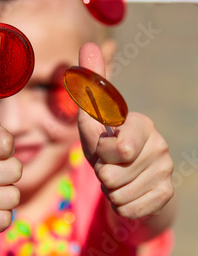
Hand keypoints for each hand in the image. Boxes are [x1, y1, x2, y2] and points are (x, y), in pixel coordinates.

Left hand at [77, 43, 173, 218]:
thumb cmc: (107, 149)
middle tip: (110, 166)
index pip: (117, 149)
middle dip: (102, 175)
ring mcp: (166, 172)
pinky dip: (120, 207)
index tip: (105, 148)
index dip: (100, 154)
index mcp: (142, 125)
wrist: (132, 182)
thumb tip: (88, 45)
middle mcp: (159, 146)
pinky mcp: (166, 196)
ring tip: (119, 180)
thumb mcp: (92, 124)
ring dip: (110, 192)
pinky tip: (129, 194)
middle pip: (111, 175)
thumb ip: (89, 91)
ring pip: (117, 195)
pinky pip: (127, 210)